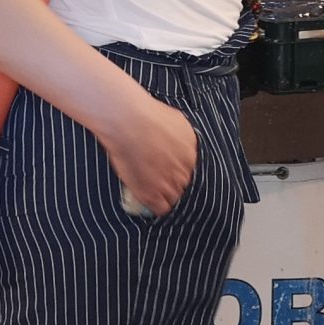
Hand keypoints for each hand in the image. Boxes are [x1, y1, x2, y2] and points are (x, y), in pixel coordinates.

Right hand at [95, 88, 198, 216]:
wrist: (129, 121)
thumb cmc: (148, 115)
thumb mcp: (178, 122)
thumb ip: (184, 139)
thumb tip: (182, 145)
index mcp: (192, 153)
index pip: (194, 171)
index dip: (183, 171)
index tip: (174, 171)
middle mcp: (184, 170)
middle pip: (186, 185)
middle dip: (177, 183)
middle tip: (165, 181)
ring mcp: (168, 184)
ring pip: (175, 199)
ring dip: (168, 196)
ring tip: (158, 192)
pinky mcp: (151, 194)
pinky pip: (161, 209)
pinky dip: (157, 207)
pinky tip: (152, 201)